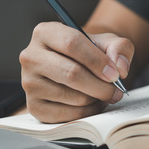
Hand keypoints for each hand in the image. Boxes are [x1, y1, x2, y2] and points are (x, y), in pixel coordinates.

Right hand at [19, 22, 133, 122]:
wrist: (74, 67)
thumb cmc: (87, 53)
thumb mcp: (105, 42)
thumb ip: (119, 48)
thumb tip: (119, 67)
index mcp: (45, 33)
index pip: (71, 43)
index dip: (97, 60)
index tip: (115, 74)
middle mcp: (31, 57)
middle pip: (71, 73)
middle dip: (100, 86)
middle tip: (116, 90)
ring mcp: (29, 83)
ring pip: (72, 96)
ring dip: (96, 99)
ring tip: (103, 94)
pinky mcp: (34, 107)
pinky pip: (67, 115)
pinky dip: (87, 112)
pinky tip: (92, 103)